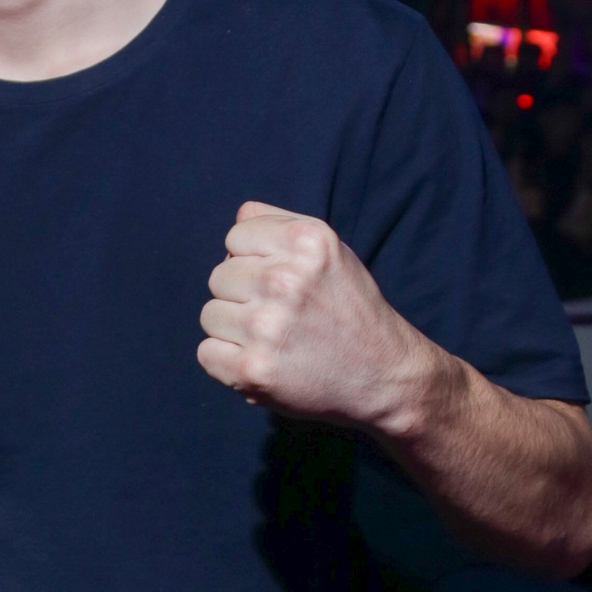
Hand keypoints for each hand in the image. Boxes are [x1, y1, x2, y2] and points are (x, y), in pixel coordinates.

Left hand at [197, 202, 438, 434]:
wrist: (385, 375)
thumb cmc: (350, 309)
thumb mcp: (331, 251)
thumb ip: (282, 225)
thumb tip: (240, 216)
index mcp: (307, 241)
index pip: (235, 236)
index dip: (253, 259)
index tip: (280, 281)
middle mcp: (285, 280)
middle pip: (219, 276)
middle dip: (243, 295)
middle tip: (280, 315)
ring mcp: (267, 327)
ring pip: (210, 314)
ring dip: (234, 329)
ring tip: (273, 339)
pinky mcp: (253, 369)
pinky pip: (206, 353)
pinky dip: (227, 361)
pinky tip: (261, 361)